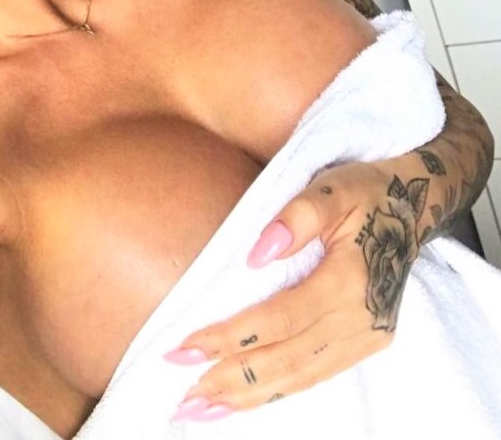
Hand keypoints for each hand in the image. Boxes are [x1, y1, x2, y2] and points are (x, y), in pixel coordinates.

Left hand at [163, 160, 426, 422]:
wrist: (414, 208)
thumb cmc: (365, 192)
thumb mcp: (333, 187)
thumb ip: (297, 216)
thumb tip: (255, 254)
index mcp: (350, 280)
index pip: (280, 318)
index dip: (231, 337)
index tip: (185, 347)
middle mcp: (360, 319)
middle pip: (286, 359)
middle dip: (229, 378)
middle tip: (180, 395)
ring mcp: (365, 338)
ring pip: (299, 377)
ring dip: (247, 396)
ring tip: (200, 408)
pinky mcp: (363, 345)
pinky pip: (314, 376)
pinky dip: (275, 392)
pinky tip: (242, 401)